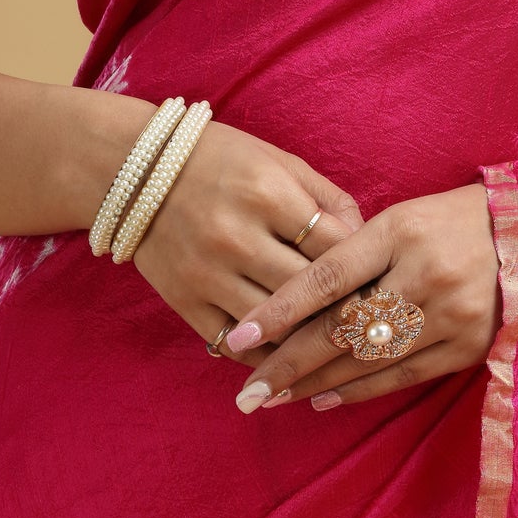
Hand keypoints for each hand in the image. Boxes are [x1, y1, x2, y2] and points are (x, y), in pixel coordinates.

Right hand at [130, 118, 360, 350]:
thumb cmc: (221, 161)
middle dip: (346, 309)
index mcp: (267, 194)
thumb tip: (366, 241)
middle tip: (373, 324)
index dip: (366, 267)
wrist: (134, 170)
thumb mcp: (280, 162)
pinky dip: (267, 356)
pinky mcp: (184, 301)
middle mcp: (236, 235)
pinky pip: (235, 345)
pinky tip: (290, 356)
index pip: (336, 246)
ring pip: (276, 326)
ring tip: (337, 346)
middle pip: (310, 291)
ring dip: (309, 340)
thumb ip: (330, 199)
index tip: (383, 281)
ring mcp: (207, 272)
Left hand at [221, 184, 500, 411]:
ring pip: (368, 360)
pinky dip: (358, 391)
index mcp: (402, 232)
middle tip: (246, 390)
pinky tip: (322, 400)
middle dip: (289, 363)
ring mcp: (451, 316)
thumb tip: (291, 303)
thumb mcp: (399, 220)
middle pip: (344, 328)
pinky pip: (402, 377)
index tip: (238, 336)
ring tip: (272, 397)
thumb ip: (351, 254)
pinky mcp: (468, 348)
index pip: (329, 275)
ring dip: (315, 383)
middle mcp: (426, 275)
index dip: (281, 308)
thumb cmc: (448, 222)